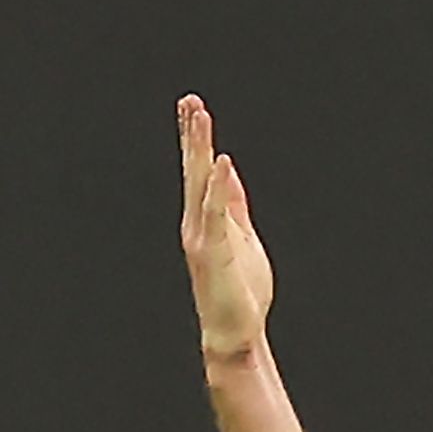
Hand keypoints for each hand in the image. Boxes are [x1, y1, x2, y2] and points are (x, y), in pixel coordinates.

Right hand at [178, 95, 274, 359]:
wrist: (235, 330)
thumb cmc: (241, 290)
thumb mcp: (241, 237)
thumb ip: (233, 207)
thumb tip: (230, 176)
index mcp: (204, 219)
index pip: (199, 172)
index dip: (196, 140)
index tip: (194, 108)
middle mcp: (196, 223)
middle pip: (194, 171)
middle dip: (193, 135)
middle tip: (190, 100)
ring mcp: (203, 237)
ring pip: (200, 184)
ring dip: (201, 150)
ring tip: (199, 118)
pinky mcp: (215, 252)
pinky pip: (218, 214)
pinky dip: (220, 188)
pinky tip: (224, 162)